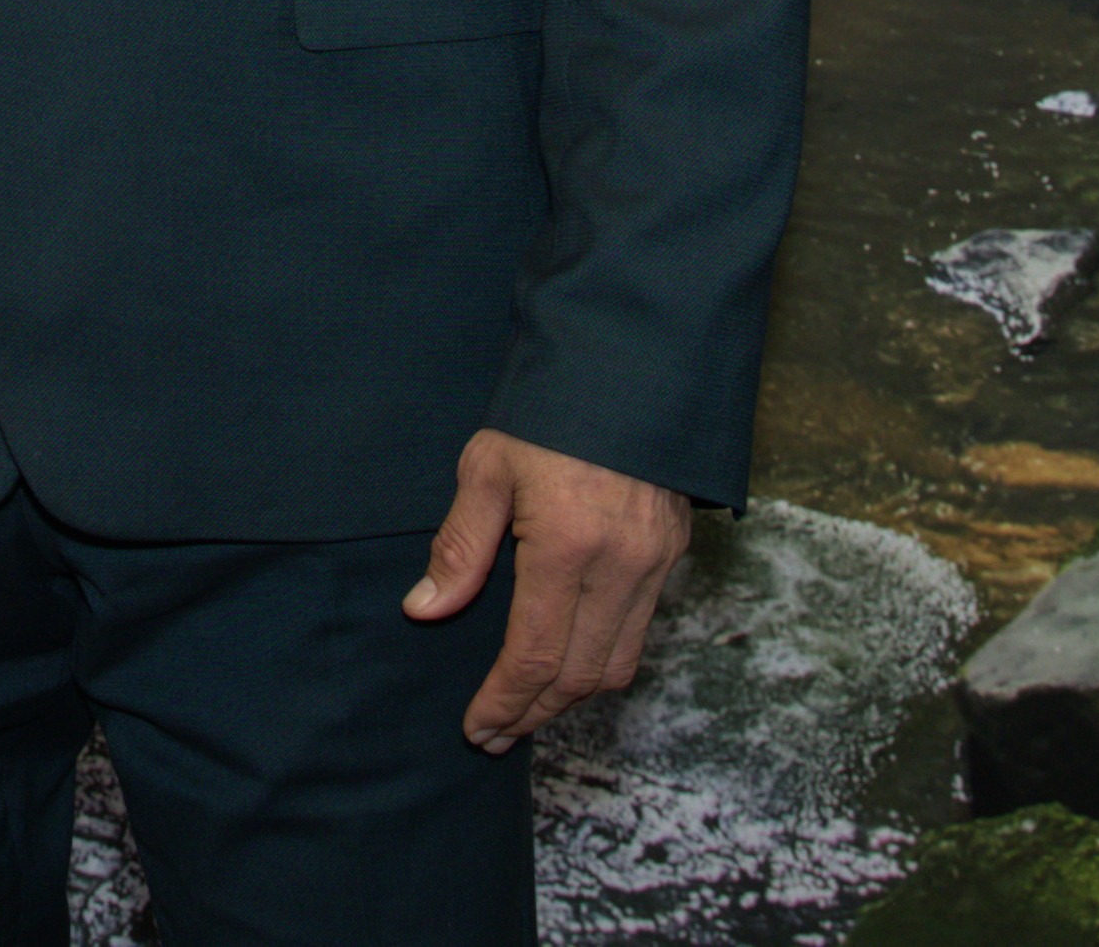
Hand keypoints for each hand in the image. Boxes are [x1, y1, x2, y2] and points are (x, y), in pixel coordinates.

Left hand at [406, 433, 689, 750]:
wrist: (628, 365)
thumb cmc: (547, 411)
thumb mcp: (486, 466)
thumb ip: (459, 545)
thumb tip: (425, 610)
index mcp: (567, 544)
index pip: (533, 655)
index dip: (503, 702)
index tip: (477, 728)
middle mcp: (620, 564)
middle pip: (578, 676)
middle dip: (533, 714)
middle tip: (495, 733)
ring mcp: (654, 562)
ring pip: (617, 664)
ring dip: (571, 698)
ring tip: (528, 709)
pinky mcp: (672, 553)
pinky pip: (640, 631)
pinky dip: (602, 660)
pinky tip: (568, 661)